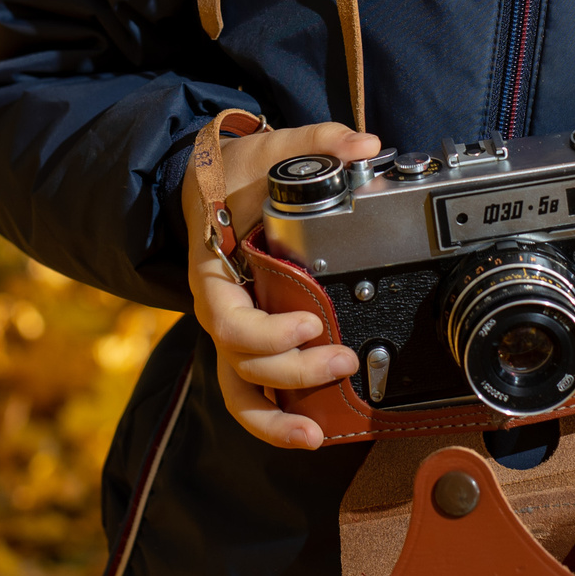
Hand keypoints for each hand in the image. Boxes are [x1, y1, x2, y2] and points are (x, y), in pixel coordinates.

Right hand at [184, 120, 379, 449]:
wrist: (207, 186)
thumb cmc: (237, 175)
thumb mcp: (272, 148)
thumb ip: (320, 142)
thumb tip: (366, 145)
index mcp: (213, 272)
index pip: (228, 320)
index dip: (267, 331)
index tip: (310, 321)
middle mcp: (217, 311)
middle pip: (242, 361)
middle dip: (293, 369)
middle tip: (342, 358)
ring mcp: (230, 333)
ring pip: (240, 391)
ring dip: (277, 415)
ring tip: (318, 432)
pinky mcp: (247, 346)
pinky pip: (251, 395)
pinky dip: (274, 420)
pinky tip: (313, 433)